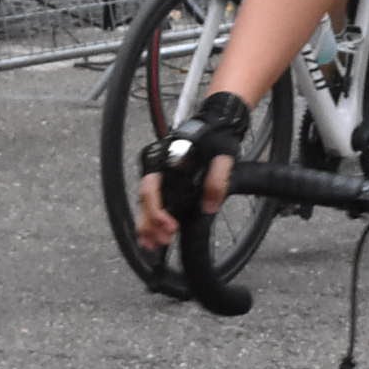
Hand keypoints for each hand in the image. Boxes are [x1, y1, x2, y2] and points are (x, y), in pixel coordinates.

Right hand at [135, 93, 247, 252]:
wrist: (217, 122)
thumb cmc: (218, 137)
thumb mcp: (224, 157)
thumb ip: (217, 181)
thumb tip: (209, 207)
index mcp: (166, 158)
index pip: (152, 189)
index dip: (157, 212)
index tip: (170, 228)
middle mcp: (157, 165)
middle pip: (145, 199)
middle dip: (150, 224)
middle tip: (160, 243)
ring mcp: (159, 172)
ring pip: (145, 202)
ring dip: (148, 225)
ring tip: (153, 246)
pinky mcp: (165, 179)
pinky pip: (153, 200)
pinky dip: (152, 218)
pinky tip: (155, 235)